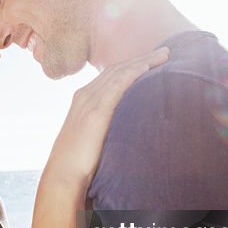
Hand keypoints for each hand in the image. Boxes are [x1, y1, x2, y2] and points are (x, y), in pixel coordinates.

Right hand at [46, 47, 169, 186]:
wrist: (63, 175)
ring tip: (164, 54)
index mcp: (82, 100)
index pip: (110, 75)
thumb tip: (124, 130)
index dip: (131, 65)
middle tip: (164, 51)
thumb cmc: (77, 164)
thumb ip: (103, 127)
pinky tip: (147, 67)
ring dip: (143, 61)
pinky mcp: (96, 112)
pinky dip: (132, 73)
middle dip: (141, 58)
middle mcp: (84, 96)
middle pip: (116, 69)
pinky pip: (117, 85)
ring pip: (119, 72)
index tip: (150, 60)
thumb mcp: (90, 138)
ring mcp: (88, 102)